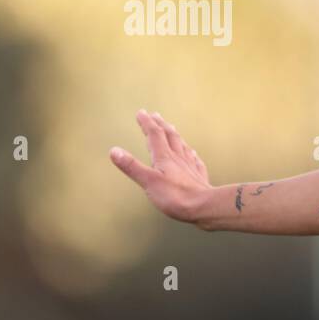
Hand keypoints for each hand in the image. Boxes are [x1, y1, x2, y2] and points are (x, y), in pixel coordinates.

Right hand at [109, 109, 212, 223]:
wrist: (204, 207)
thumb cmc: (176, 196)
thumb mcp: (148, 181)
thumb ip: (131, 166)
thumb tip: (114, 150)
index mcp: (164, 157)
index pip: (154, 135)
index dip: (147, 123)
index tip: (141, 112)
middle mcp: (178, 158)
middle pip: (169, 136)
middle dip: (160, 124)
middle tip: (155, 115)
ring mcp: (190, 166)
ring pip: (182, 146)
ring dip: (175, 135)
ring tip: (172, 129)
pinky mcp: (199, 177)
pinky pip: (195, 160)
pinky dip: (191, 154)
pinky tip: (192, 153)